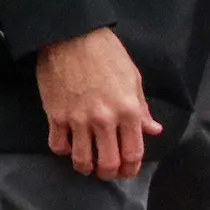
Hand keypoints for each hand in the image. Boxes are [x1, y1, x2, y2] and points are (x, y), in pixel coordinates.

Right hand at [37, 26, 160, 178]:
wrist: (71, 35)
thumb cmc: (106, 53)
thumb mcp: (133, 79)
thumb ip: (142, 109)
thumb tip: (153, 130)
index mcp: (128, 111)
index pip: (133, 153)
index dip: (131, 168)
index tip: (127, 171)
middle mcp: (104, 120)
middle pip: (108, 163)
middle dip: (109, 174)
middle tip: (107, 172)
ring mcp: (78, 119)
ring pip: (82, 159)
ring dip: (86, 168)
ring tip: (87, 165)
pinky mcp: (55, 115)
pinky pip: (58, 145)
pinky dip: (64, 151)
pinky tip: (68, 146)